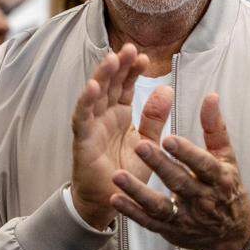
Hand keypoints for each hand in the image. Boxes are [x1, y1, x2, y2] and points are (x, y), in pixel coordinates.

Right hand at [70, 45, 169, 229]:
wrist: (109, 202)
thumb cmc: (126, 173)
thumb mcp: (148, 143)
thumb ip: (156, 118)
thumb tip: (166, 89)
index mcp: (120, 114)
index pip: (126, 85)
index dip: (132, 70)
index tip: (143, 56)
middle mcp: (105, 116)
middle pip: (110, 84)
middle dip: (118, 65)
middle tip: (128, 47)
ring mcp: (92, 125)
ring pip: (95, 95)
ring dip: (101, 76)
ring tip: (111, 59)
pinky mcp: (82, 139)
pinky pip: (82, 117)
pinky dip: (85, 101)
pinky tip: (92, 86)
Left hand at [109, 93, 249, 249]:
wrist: (233, 234)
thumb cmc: (227, 188)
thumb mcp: (226, 158)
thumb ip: (215, 128)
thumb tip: (211, 96)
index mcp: (219, 179)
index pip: (203, 165)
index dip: (186, 153)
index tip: (168, 138)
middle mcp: (203, 200)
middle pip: (179, 182)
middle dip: (159, 165)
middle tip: (139, 146)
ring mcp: (186, 218)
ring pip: (160, 206)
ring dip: (138, 192)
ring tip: (117, 175)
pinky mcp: (171, 231)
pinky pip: (149, 222)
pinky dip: (132, 213)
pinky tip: (114, 199)